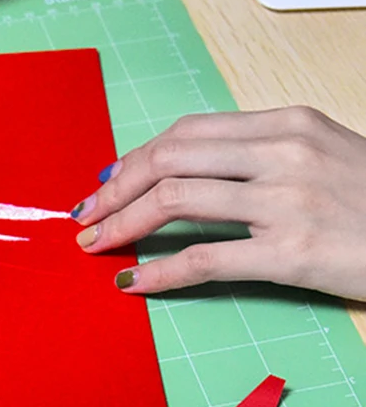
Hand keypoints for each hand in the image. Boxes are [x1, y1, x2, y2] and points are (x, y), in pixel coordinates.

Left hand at [70, 107, 365, 300]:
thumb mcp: (320, 153)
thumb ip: (256, 153)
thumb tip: (181, 171)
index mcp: (283, 123)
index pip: (185, 133)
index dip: (135, 158)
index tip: (108, 182)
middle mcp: (281, 152)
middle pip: (168, 159)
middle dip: (115, 190)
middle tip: (87, 216)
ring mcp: (288, 201)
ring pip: (175, 201)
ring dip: (123, 224)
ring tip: (97, 245)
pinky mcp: (295, 253)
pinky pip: (207, 259)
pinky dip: (160, 271)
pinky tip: (135, 283)